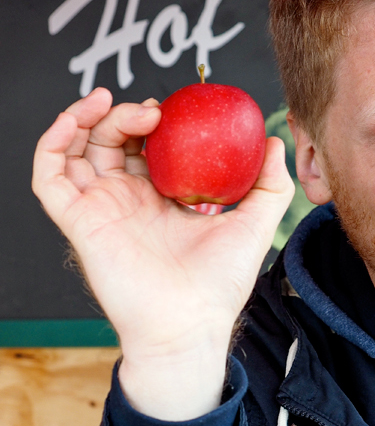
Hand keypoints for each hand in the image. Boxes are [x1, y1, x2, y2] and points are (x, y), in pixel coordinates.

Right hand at [32, 87, 293, 420]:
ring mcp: (100, 209)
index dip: (152, 121)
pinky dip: (52, 143)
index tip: (173, 108)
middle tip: (153, 110)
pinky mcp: (79, 221)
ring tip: (109, 102)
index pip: (146, 147)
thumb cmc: (220, 284)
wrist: (191, 323)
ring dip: (85, 118)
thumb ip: (270, 185)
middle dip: (124, 115)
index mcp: (162, 198)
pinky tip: (72, 122)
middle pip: (111, 141)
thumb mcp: (255, 225)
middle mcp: (127, 200)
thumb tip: (275, 143)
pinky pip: (48, 176)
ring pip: (77, 150)